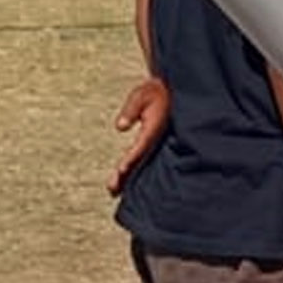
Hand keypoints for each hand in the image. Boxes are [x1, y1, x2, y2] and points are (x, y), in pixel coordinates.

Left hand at [109, 77, 168, 192]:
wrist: (171, 92)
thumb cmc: (154, 92)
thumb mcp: (141, 95)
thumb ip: (131, 109)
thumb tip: (120, 126)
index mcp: (155, 127)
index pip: (142, 145)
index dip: (132, 157)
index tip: (122, 169)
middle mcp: (155, 138)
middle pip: (140, 159)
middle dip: (127, 174)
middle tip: (112, 188)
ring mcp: (154, 142)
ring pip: (140, 162)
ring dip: (127, 175)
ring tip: (112, 190)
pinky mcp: (150, 143)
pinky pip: (140, 158)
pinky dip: (131, 168)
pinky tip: (122, 178)